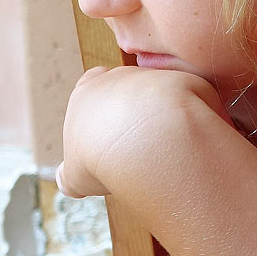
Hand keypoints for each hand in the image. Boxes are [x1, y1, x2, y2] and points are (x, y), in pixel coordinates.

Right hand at [55, 65, 229, 198]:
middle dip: (134, 111)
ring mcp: (153, 76)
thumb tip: (66, 180)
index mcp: (88, 90)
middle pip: (127, 88)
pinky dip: (190, 119)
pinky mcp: (185, 81)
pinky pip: (190, 100)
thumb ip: (70, 175)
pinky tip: (186, 143)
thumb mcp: (74, 174)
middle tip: (139, 146)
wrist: (140, 139)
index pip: (91, 85)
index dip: (100, 108)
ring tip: (164, 149)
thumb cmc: (99, 156)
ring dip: (163, 116)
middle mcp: (120, 76)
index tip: (106, 134)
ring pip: (159, 93)